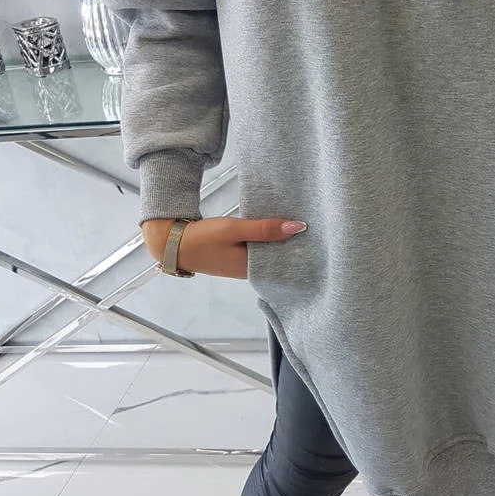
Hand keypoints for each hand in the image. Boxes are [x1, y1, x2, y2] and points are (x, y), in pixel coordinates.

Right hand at [140, 216, 306, 279]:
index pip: (286, 263)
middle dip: (294, 244)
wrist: (173, 243)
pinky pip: (258, 251)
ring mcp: (242, 266)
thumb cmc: (204, 238)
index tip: (321, 237)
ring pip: (268, 254)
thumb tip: (298, 228)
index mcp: (251, 269)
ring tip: (300, 224)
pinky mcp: (235, 258)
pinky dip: (266, 240)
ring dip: (279, 241)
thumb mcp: (235, 229)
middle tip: (316, 226)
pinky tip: (275, 227)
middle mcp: (250, 271)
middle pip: (278, 258)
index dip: (303, 251)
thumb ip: (265, 229)